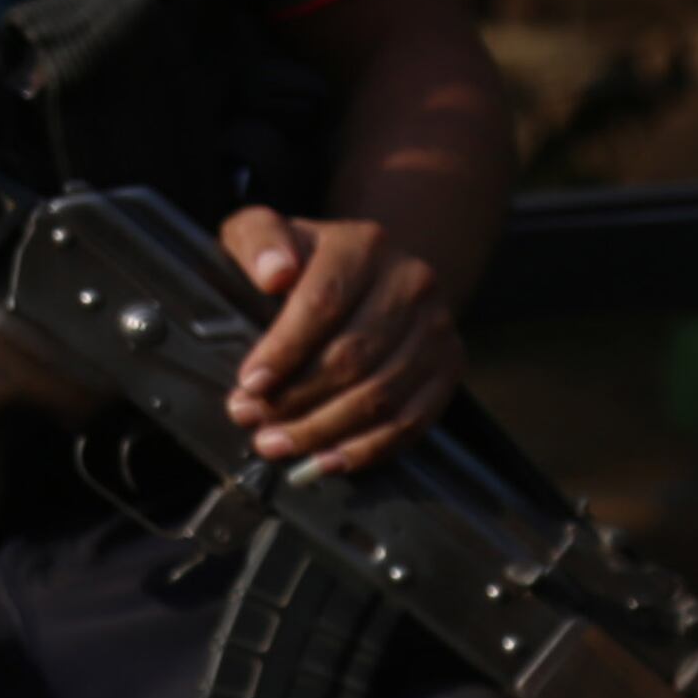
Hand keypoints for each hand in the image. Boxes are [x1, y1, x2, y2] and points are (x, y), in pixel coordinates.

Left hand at [218, 204, 463, 478]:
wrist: (369, 273)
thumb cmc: (300, 260)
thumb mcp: (264, 234)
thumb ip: (257, 241)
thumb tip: (275, 274)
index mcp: (364, 245)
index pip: (323, 303)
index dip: (284, 350)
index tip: (248, 384)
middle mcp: (411, 283)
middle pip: (352, 356)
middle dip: (295, 398)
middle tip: (249, 420)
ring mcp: (437, 327)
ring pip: (380, 395)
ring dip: (323, 431)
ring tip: (275, 445)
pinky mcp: (449, 366)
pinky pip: (411, 421)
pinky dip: (366, 451)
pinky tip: (325, 463)